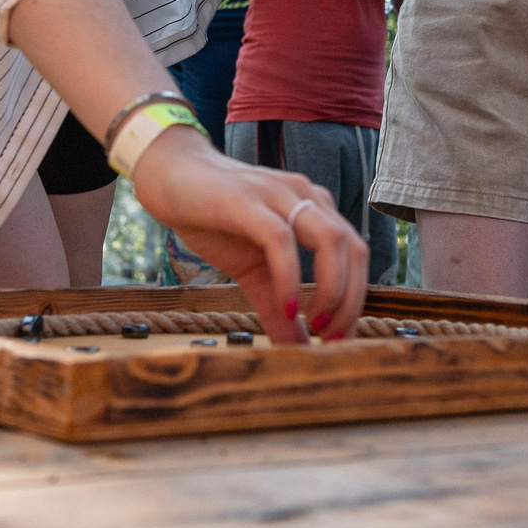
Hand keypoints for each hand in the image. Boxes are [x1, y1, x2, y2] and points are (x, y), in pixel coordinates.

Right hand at [130, 127, 369, 342]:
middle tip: (330, 338)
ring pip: (331, 239)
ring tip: (313, 324)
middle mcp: (305, 196)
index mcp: (314, 209)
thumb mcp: (251, 271)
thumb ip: (276, 306)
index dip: (357, 299)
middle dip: (351, 300)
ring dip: (331, 289)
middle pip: (354, 248)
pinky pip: (281, 239)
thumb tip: (296, 350)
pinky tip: (286, 306)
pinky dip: (291, 276)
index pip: (356, 254)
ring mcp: (278, 195)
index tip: (340, 339)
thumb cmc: (214, 219)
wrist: (169, 177)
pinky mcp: (247, 201)